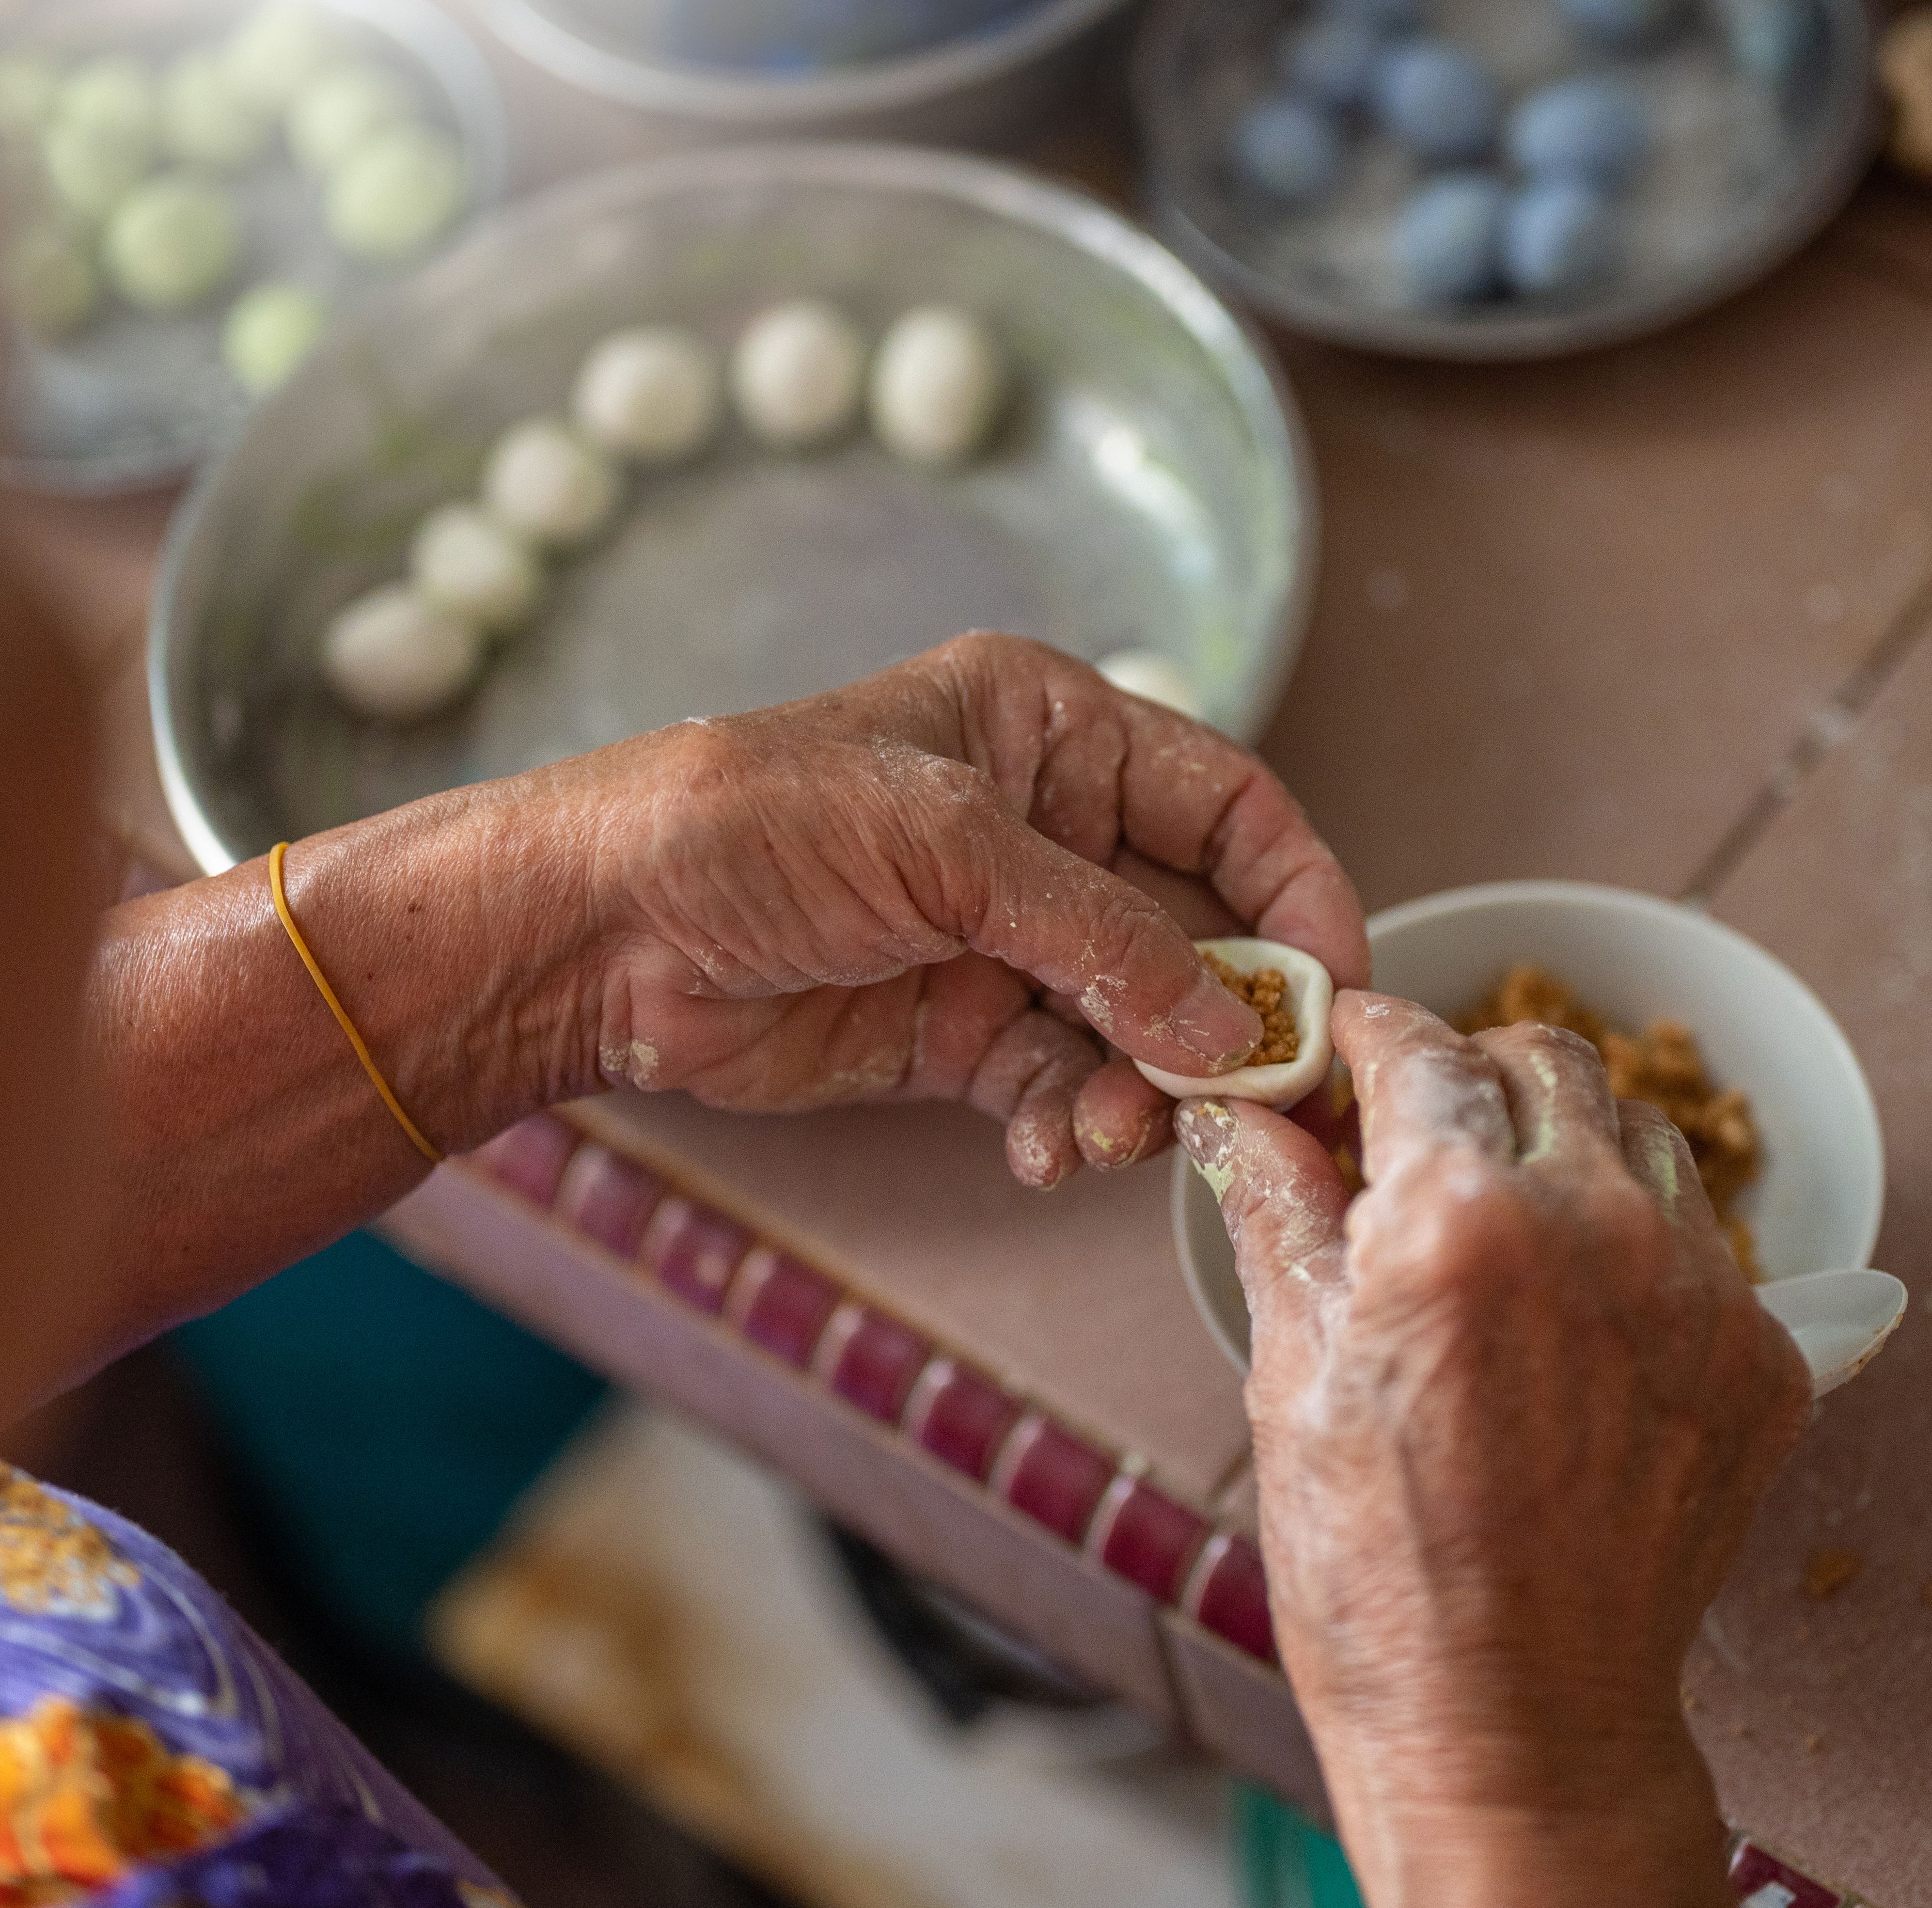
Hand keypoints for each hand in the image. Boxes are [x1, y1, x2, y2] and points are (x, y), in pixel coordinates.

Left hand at [534, 631, 1366, 1185]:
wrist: (599, 930)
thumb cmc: (749, 825)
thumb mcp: (943, 844)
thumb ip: (1100, 932)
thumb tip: (1225, 1026)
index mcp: (1052, 732)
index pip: (1230, 806)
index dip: (1297, 890)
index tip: (1333, 986)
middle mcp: (1046, 832)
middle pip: (1199, 931)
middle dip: (1220, 1019)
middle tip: (1235, 1099)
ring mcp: (1004, 938)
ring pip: (1136, 1027)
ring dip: (1143, 1090)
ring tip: (1109, 1133)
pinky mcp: (959, 1031)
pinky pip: (1061, 1085)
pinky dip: (1071, 1125)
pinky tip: (1045, 1152)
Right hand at [1178, 996, 1809, 1907]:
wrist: (1518, 1725)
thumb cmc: (1380, 1574)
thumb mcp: (1292, 1374)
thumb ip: (1279, 1212)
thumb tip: (1242, 1114)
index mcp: (1456, 1219)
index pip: (1416, 1048)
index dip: (1366, 1038)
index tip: (1346, 1050)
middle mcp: (1593, 1226)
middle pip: (1543, 1060)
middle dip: (1473, 1078)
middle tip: (1422, 1136)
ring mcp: (1698, 1291)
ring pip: (1636, 1136)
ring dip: (1565, 1148)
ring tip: (1506, 1230)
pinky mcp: (1765, 1358)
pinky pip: (1704, 1243)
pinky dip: (1635, 1251)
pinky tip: (1576, 1324)